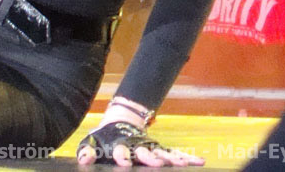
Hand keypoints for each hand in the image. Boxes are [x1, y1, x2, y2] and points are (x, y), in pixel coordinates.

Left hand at [76, 121, 204, 166]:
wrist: (121, 119)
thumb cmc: (107, 137)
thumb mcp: (95, 142)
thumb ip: (89, 152)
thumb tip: (84, 160)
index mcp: (121, 144)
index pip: (122, 151)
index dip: (123, 157)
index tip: (124, 164)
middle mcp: (138, 145)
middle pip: (145, 151)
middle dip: (150, 158)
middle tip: (156, 163)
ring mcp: (150, 146)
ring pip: (162, 152)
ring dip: (171, 158)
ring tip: (182, 164)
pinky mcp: (160, 149)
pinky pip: (174, 154)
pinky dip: (187, 158)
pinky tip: (199, 161)